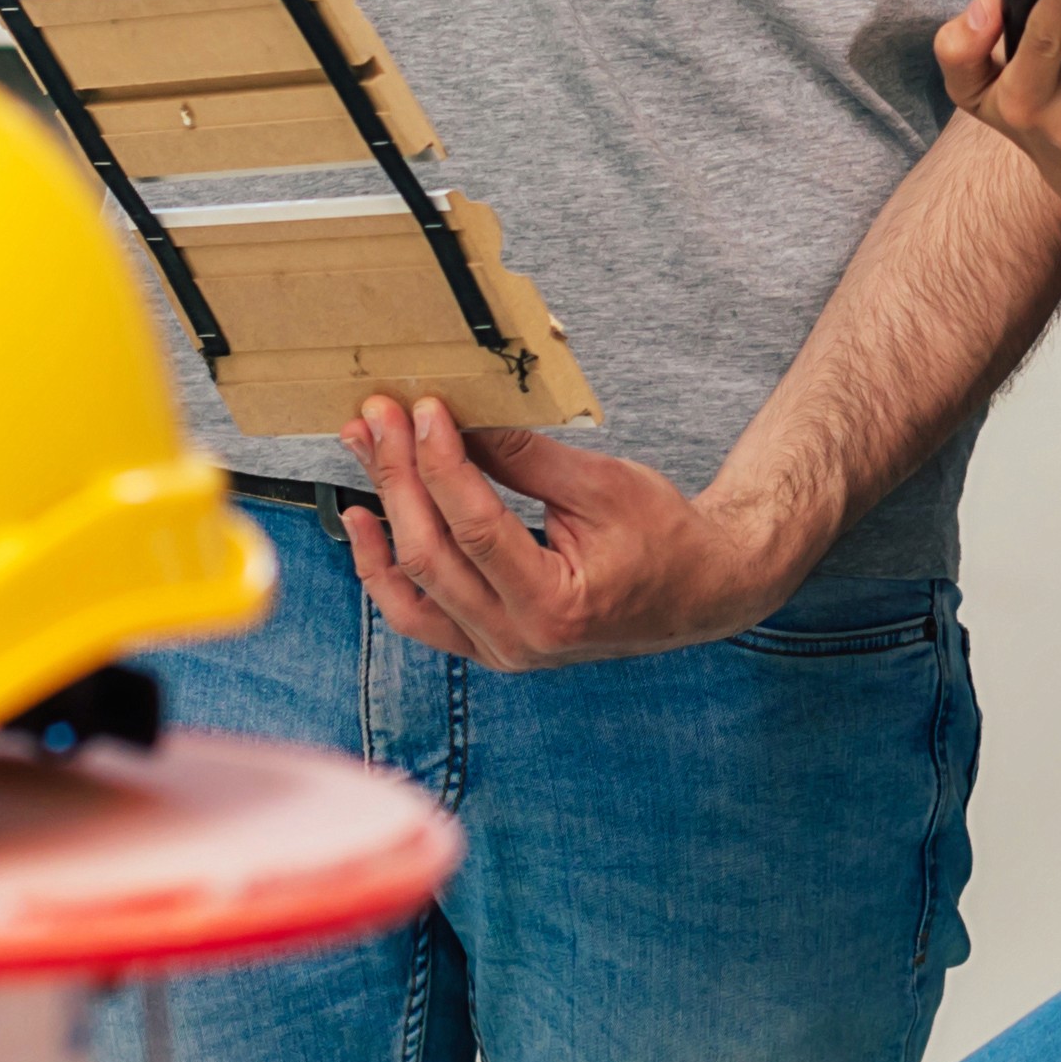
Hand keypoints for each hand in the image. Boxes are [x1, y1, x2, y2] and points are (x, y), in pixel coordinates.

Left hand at [334, 395, 817, 669]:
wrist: (699, 592)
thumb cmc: (664, 537)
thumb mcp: (604, 484)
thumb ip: (525, 457)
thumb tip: (458, 419)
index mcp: (556, 605)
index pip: (474, 526)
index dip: (440, 461)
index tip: (422, 410)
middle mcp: (519, 642)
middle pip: (430, 555)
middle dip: (399, 476)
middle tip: (379, 416)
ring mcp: (499, 652)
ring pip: (410, 590)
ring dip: (379, 518)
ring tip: (361, 453)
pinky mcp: (487, 646)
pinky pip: (417, 614)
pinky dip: (384, 569)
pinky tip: (364, 521)